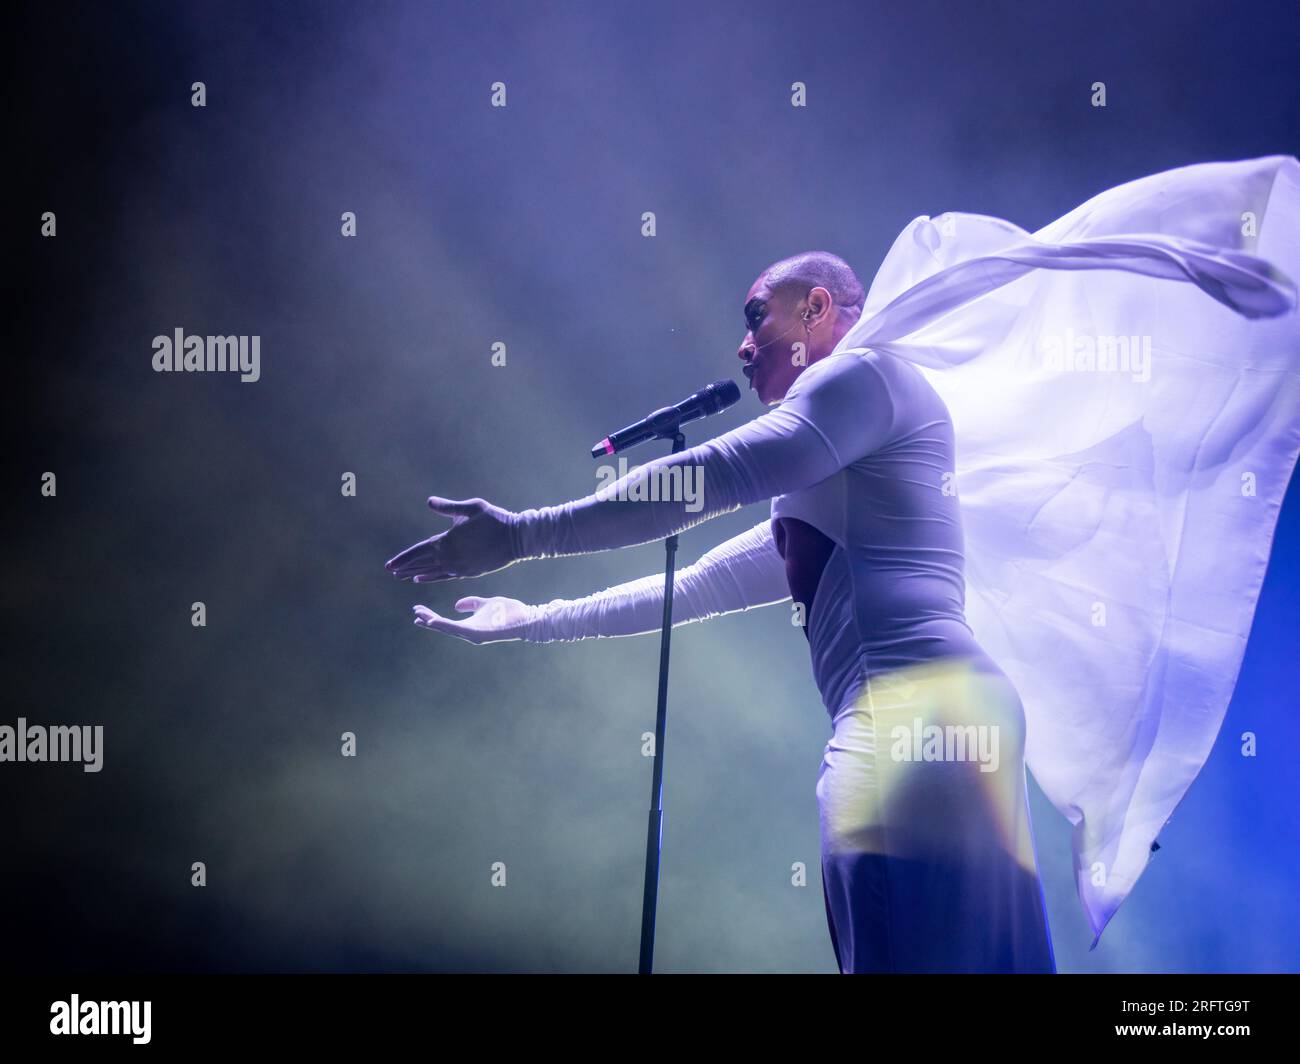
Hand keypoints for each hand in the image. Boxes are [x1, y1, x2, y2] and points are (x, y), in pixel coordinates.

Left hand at [386, 496, 516, 582]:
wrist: (517, 539)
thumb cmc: (495, 519)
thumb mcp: (472, 508)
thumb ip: (449, 508)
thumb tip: (429, 502)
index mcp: (449, 541)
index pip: (419, 551)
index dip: (403, 558)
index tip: (388, 565)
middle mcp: (451, 557)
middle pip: (422, 564)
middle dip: (405, 567)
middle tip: (390, 571)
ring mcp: (460, 567)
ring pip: (432, 572)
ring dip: (416, 574)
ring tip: (402, 577)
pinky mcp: (469, 572)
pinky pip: (444, 577)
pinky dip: (431, 578)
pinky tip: (421, 579)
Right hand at [411, 596, 536, 644]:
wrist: (527, 618)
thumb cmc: (509, 612)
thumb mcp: (486, 603)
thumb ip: (472, 603)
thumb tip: (456, 606)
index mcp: (470, 626)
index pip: (446, 621)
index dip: (431, 616)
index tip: (418, 609)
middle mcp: (469, 633)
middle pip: (443, 627)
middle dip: (428, 620)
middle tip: (415, 612)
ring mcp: (474, 635)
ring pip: (448, 629)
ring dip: (433, 623)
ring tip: (420, 617)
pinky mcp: (479, 635)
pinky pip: (458, 630)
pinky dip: (446, 626)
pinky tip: (435, 621)